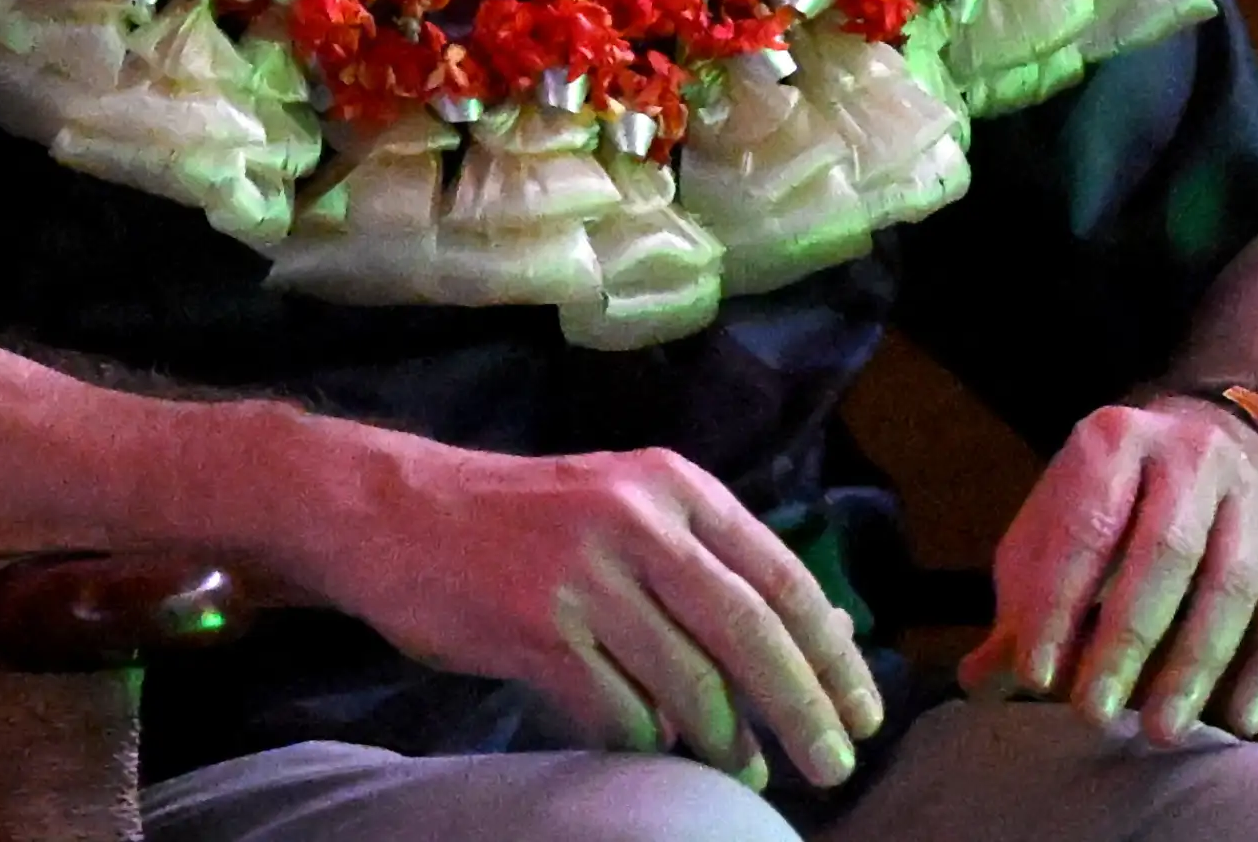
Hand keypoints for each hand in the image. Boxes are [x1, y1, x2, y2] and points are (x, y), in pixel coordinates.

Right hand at [312, 437, 883, 788]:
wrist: (393, 511)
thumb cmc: (519, 517)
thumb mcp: (622, 506)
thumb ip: (705, 560)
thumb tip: (814, 635)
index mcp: (671, 485)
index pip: (779, 576)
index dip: (829, 653)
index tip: (864, 709)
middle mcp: (637, 521)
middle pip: (749, 632)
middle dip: (801, 709)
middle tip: (833, 766)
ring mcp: (585, 575)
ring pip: (687, 682)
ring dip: (724, 741)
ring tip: (742, 772)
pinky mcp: (537, 629)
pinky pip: (617, 712)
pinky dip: (642, 741)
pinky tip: (648, 749)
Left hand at [967, 397, 1257, 742]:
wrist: (1209, 437)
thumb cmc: (1112, 500)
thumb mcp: (1055, 529)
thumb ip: (1023, 602)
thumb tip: (978, 682)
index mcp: (1114, 440)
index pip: (1086, 526)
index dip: (1059, 604)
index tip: (1036, 676)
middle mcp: (1190, 455)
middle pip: (1165, 552)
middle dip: (1125, 640)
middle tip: (1094, 714)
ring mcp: (1251, 496)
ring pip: (1232, 583)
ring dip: (1196, 664)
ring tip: (1162, 730)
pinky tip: (1240, 721)